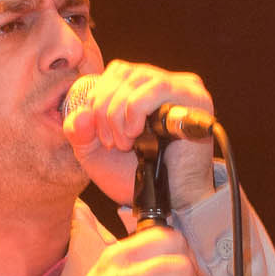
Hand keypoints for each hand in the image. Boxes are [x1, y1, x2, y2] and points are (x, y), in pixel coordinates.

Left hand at [62, 59, 215, 207]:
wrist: (165, 202)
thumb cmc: (134, 177)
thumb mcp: (95, 154)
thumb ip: (79, 133)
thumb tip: (80, 115)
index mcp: (140, 88)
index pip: (114, 73)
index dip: (97, 100)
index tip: (99, 136)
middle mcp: (161, 82)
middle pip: (121, 73)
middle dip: (105, 111)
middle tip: (112, 144)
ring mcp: (181, 87)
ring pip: (136, 79)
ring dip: (120, 114)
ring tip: (126, 143)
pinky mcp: (195, 98)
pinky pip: (157, 87)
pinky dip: (137, 110)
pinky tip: (138, 135)